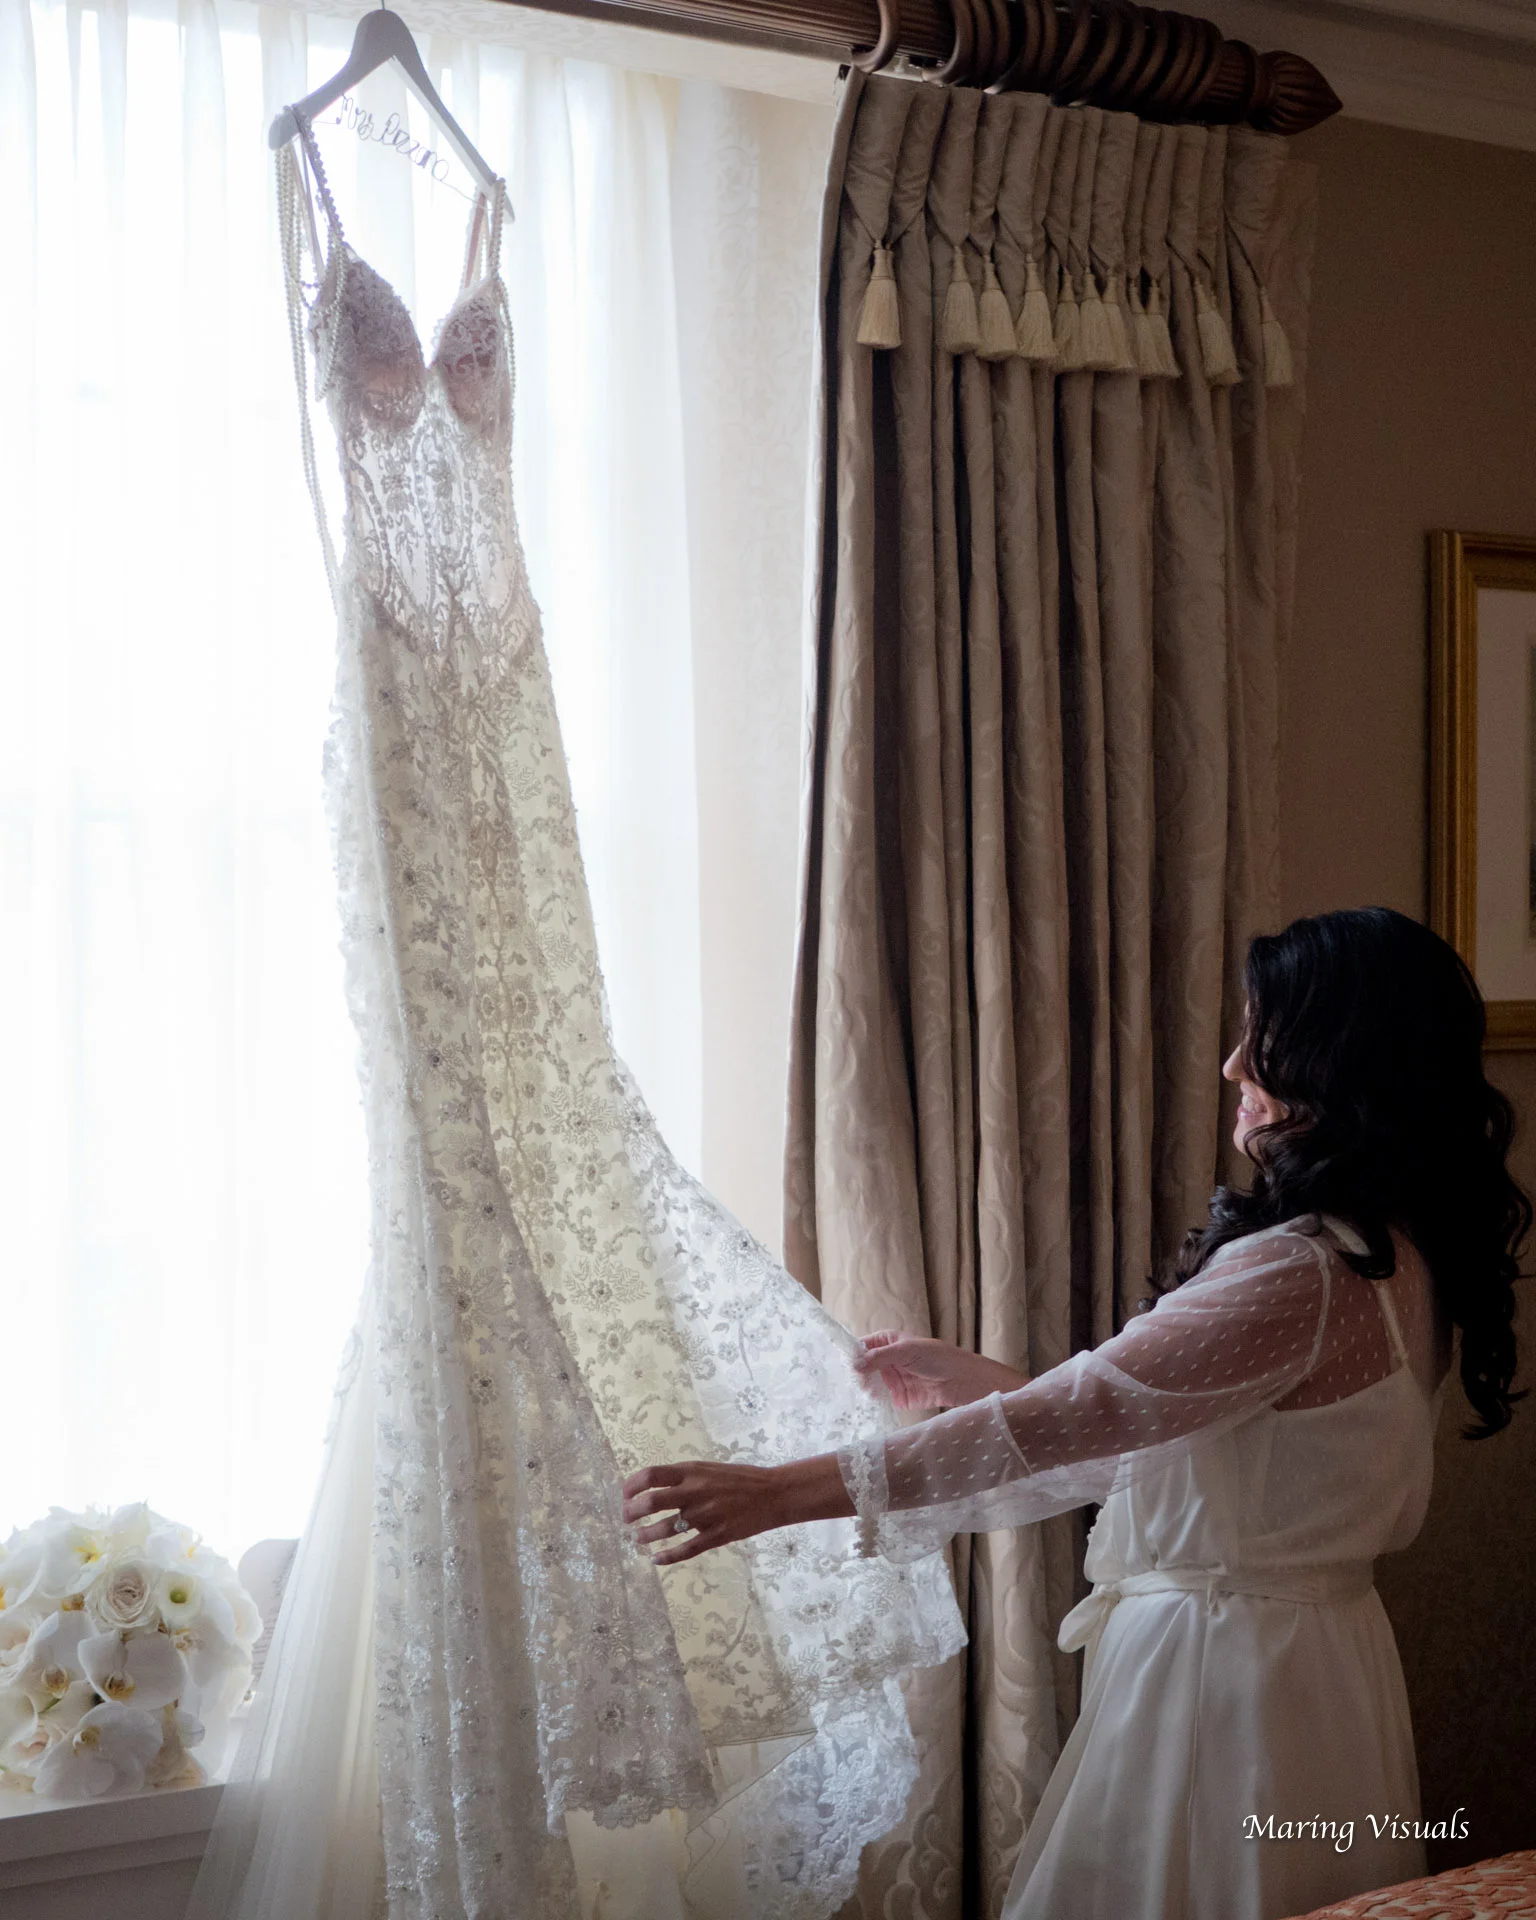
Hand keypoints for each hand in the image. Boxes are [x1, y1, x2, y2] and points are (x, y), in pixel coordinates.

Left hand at [622, 1453, 851, 1565]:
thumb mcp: (708, 1468)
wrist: (773, 1493)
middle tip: (627, 1519)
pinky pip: (686, 1550)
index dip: (631, 1486)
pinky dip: (667, 1557)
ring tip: (638, 1539)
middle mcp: (695, 1491)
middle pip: (651, 1502)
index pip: (650, 1475)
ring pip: (664, 1529)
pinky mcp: (717, 1535)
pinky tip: (657, 1560)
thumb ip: (683, 1475)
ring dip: (645, 1536)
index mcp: (692, 1471)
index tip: (624, 1495)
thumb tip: (652, 1485)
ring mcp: (705, 1515)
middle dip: (631, 1513)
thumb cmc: (739, 1479)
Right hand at [852, 1331, 1028, 1409]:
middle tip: (848, 1380)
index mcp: (888, 1342)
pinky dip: (872, 1401)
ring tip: (856, 1392)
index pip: (863, 1345)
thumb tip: (854, 1364)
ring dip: (862, 1387)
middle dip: (855, 1373)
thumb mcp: (905, 1351)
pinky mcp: (897, 1397)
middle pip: (863, 1366)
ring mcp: (891, 1379)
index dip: (852, 1352)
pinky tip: (865, 1403)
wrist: (959, 1381)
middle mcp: (887, 1360)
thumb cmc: (936, 1357)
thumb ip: (879, 1357)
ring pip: (869, 1383)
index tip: (839, 1362)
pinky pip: (880, 1399)